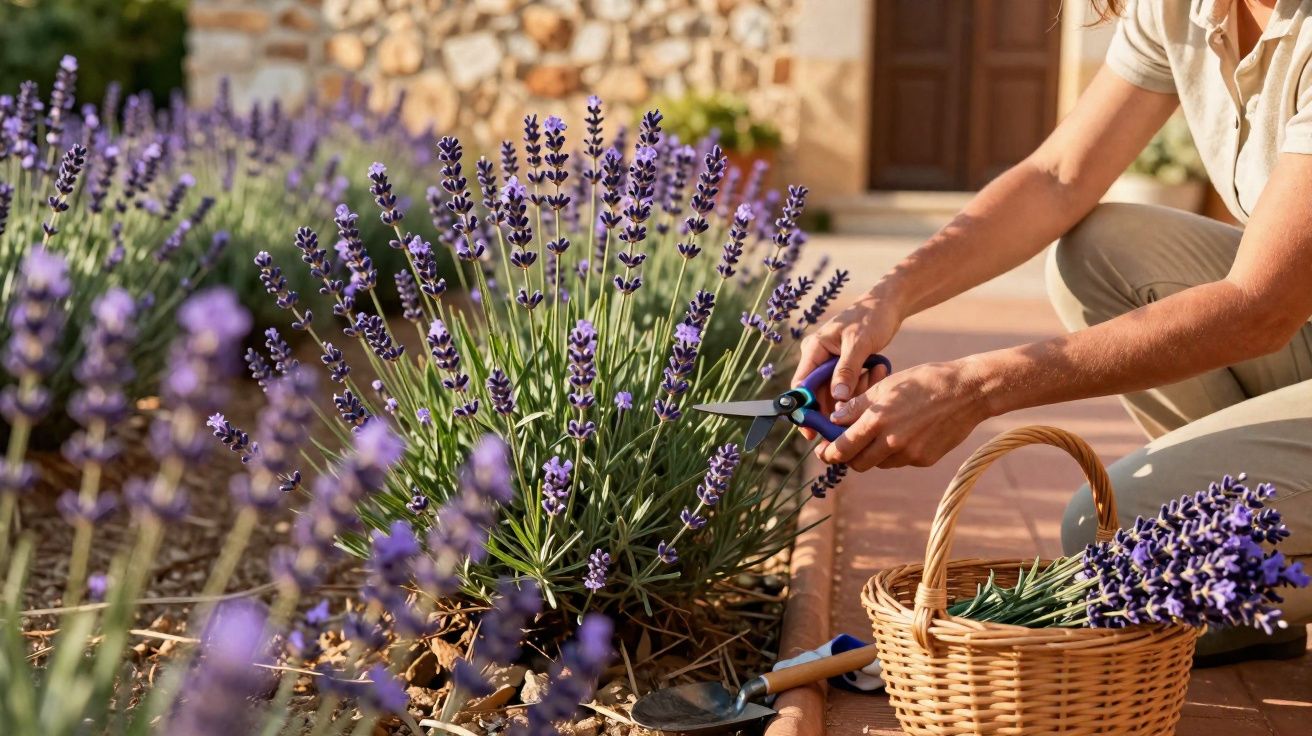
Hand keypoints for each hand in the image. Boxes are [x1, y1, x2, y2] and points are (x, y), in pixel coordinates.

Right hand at [792, 291, 902, 427]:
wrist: (887, 304)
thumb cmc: (871, 316)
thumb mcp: (859, 343)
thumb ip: (847, 370)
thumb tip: (836, 398)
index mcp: (814, 349)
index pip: (801, 385)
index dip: (804, 409)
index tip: (812, 429)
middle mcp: (818, 357)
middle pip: (818, 393)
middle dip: (836, 404)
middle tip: (853, 413)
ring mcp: (830, 363)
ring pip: (836, 392)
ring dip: (855, 392)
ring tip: (876, 373)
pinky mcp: (844, 367)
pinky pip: (848, 386)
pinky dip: (862, 385)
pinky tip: (878, 370)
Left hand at [816, 360, 988, 470]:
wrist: (968, 391)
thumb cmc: (925, 381)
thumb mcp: (886, 386)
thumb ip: (857, 405)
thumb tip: (834, 419)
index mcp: (877, 420)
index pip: (842, 448)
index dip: (829, 452)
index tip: (824, 450)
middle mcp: (891, 442)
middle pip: (857, 463)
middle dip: (848, 457)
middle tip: (847, 445)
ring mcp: (910, 454)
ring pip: (879, 463)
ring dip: (872, 454)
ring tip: (879, 433)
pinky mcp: (924, 460)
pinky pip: (900, 461)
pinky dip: (894, 452)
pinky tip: (905, 432)